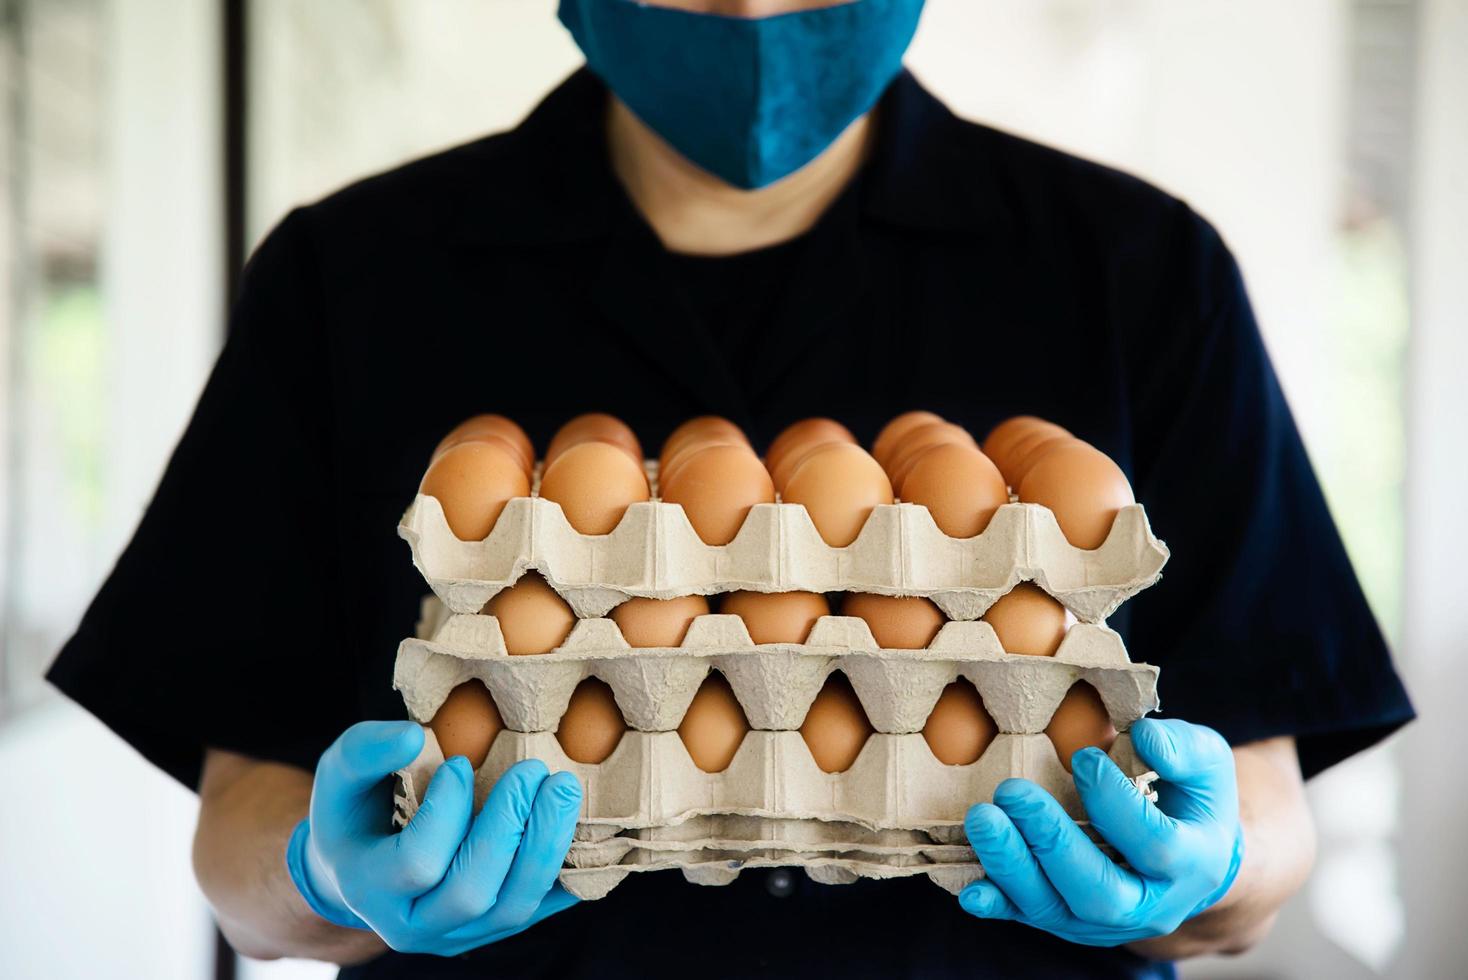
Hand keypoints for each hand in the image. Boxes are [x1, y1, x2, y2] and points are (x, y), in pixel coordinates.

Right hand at [285, 721, 581, 954]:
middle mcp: (411, 924)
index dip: (446, 812)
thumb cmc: (354, 811)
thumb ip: (365, 751)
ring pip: (512, 909)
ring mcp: (456, 935)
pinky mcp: (493, 929)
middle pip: (471, 893)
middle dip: (509, 829)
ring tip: (564, 790)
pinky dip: (566, 872)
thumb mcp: (340, 774)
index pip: (417, 861)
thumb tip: (415, 736)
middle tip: (534, 771)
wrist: (361, 866)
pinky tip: (585, 828)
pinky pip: (540, 909)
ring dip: (546, 847)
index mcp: (368, 886)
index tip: (460, 763)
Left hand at [959, 718, 1243, 945]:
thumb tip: (1145, 738)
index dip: (1117, 802)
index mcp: (1192, 862)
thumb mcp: (1208, 765)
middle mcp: (1150, 904)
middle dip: (1052, 843)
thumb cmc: (1191, 798)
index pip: (1155, 843)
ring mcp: (1104, 921)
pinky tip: (970, 887)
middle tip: (1012, 791)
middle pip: (1101, 894)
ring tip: (982, 818)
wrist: (1188, 857)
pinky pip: (1028, 918)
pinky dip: (998, 903)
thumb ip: (1184, 749)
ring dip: (1012, 866)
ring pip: (1057, 910)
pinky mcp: (1067, 921)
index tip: (1085, 756)